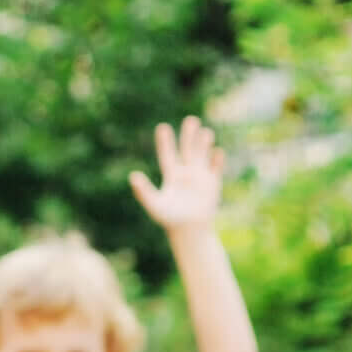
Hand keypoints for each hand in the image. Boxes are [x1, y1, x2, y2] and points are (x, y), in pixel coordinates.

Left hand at [129, 115, 225, 234]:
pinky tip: (217, 152)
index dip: (165, 142)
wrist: (189, 231)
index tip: (162, 127)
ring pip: (202, 156)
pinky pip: (216, 169)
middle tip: (191, 120)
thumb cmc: (169, 219)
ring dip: (204, 144)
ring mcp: (200, 177)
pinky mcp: (213, 184)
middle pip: (188, 150)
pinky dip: (217, 161)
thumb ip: (143, 191)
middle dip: (189, 136)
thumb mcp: (154, 204)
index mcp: (171, 176)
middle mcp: (186, 173)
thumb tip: (133, 176)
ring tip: (205, 132)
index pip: (168, 155)